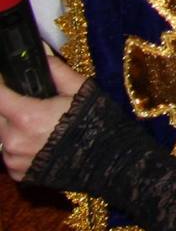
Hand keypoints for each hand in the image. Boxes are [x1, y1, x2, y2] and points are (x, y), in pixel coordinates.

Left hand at [0, 52, 85, 181]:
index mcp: (26, 116)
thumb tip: (40, 55)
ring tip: (39, 127)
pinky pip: (9, 155)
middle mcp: (13, 140)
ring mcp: (13, 160)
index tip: (8, 80)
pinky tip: (41, 144)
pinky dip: (19, 147)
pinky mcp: (18, 174)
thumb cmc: (95, 121)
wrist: (108, 160)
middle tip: (32, 104)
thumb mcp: (79, 89)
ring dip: (13, 128)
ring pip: (2, 137)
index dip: (1, 85)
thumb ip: (55, 70)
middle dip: (9, 108)